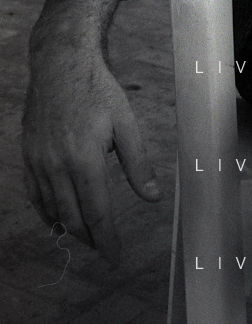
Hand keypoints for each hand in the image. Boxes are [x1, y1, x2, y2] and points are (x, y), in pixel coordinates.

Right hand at [22, 37, 159, 263]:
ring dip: (69, 227)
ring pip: (52, 209)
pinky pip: (34, 194)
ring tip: (87, 237)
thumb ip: (138, 164)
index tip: (115, 258)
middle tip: (104, 250)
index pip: (97, 213)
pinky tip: (56, 220)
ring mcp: (38, 162)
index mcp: (85, 159)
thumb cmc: (98, 91)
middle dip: (90, 239)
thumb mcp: (126, 123)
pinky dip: (45, 212)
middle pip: (73, 217)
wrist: (60, 65)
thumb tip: (152, 197)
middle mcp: (57, 166)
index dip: (107, 240)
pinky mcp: (28, 155)